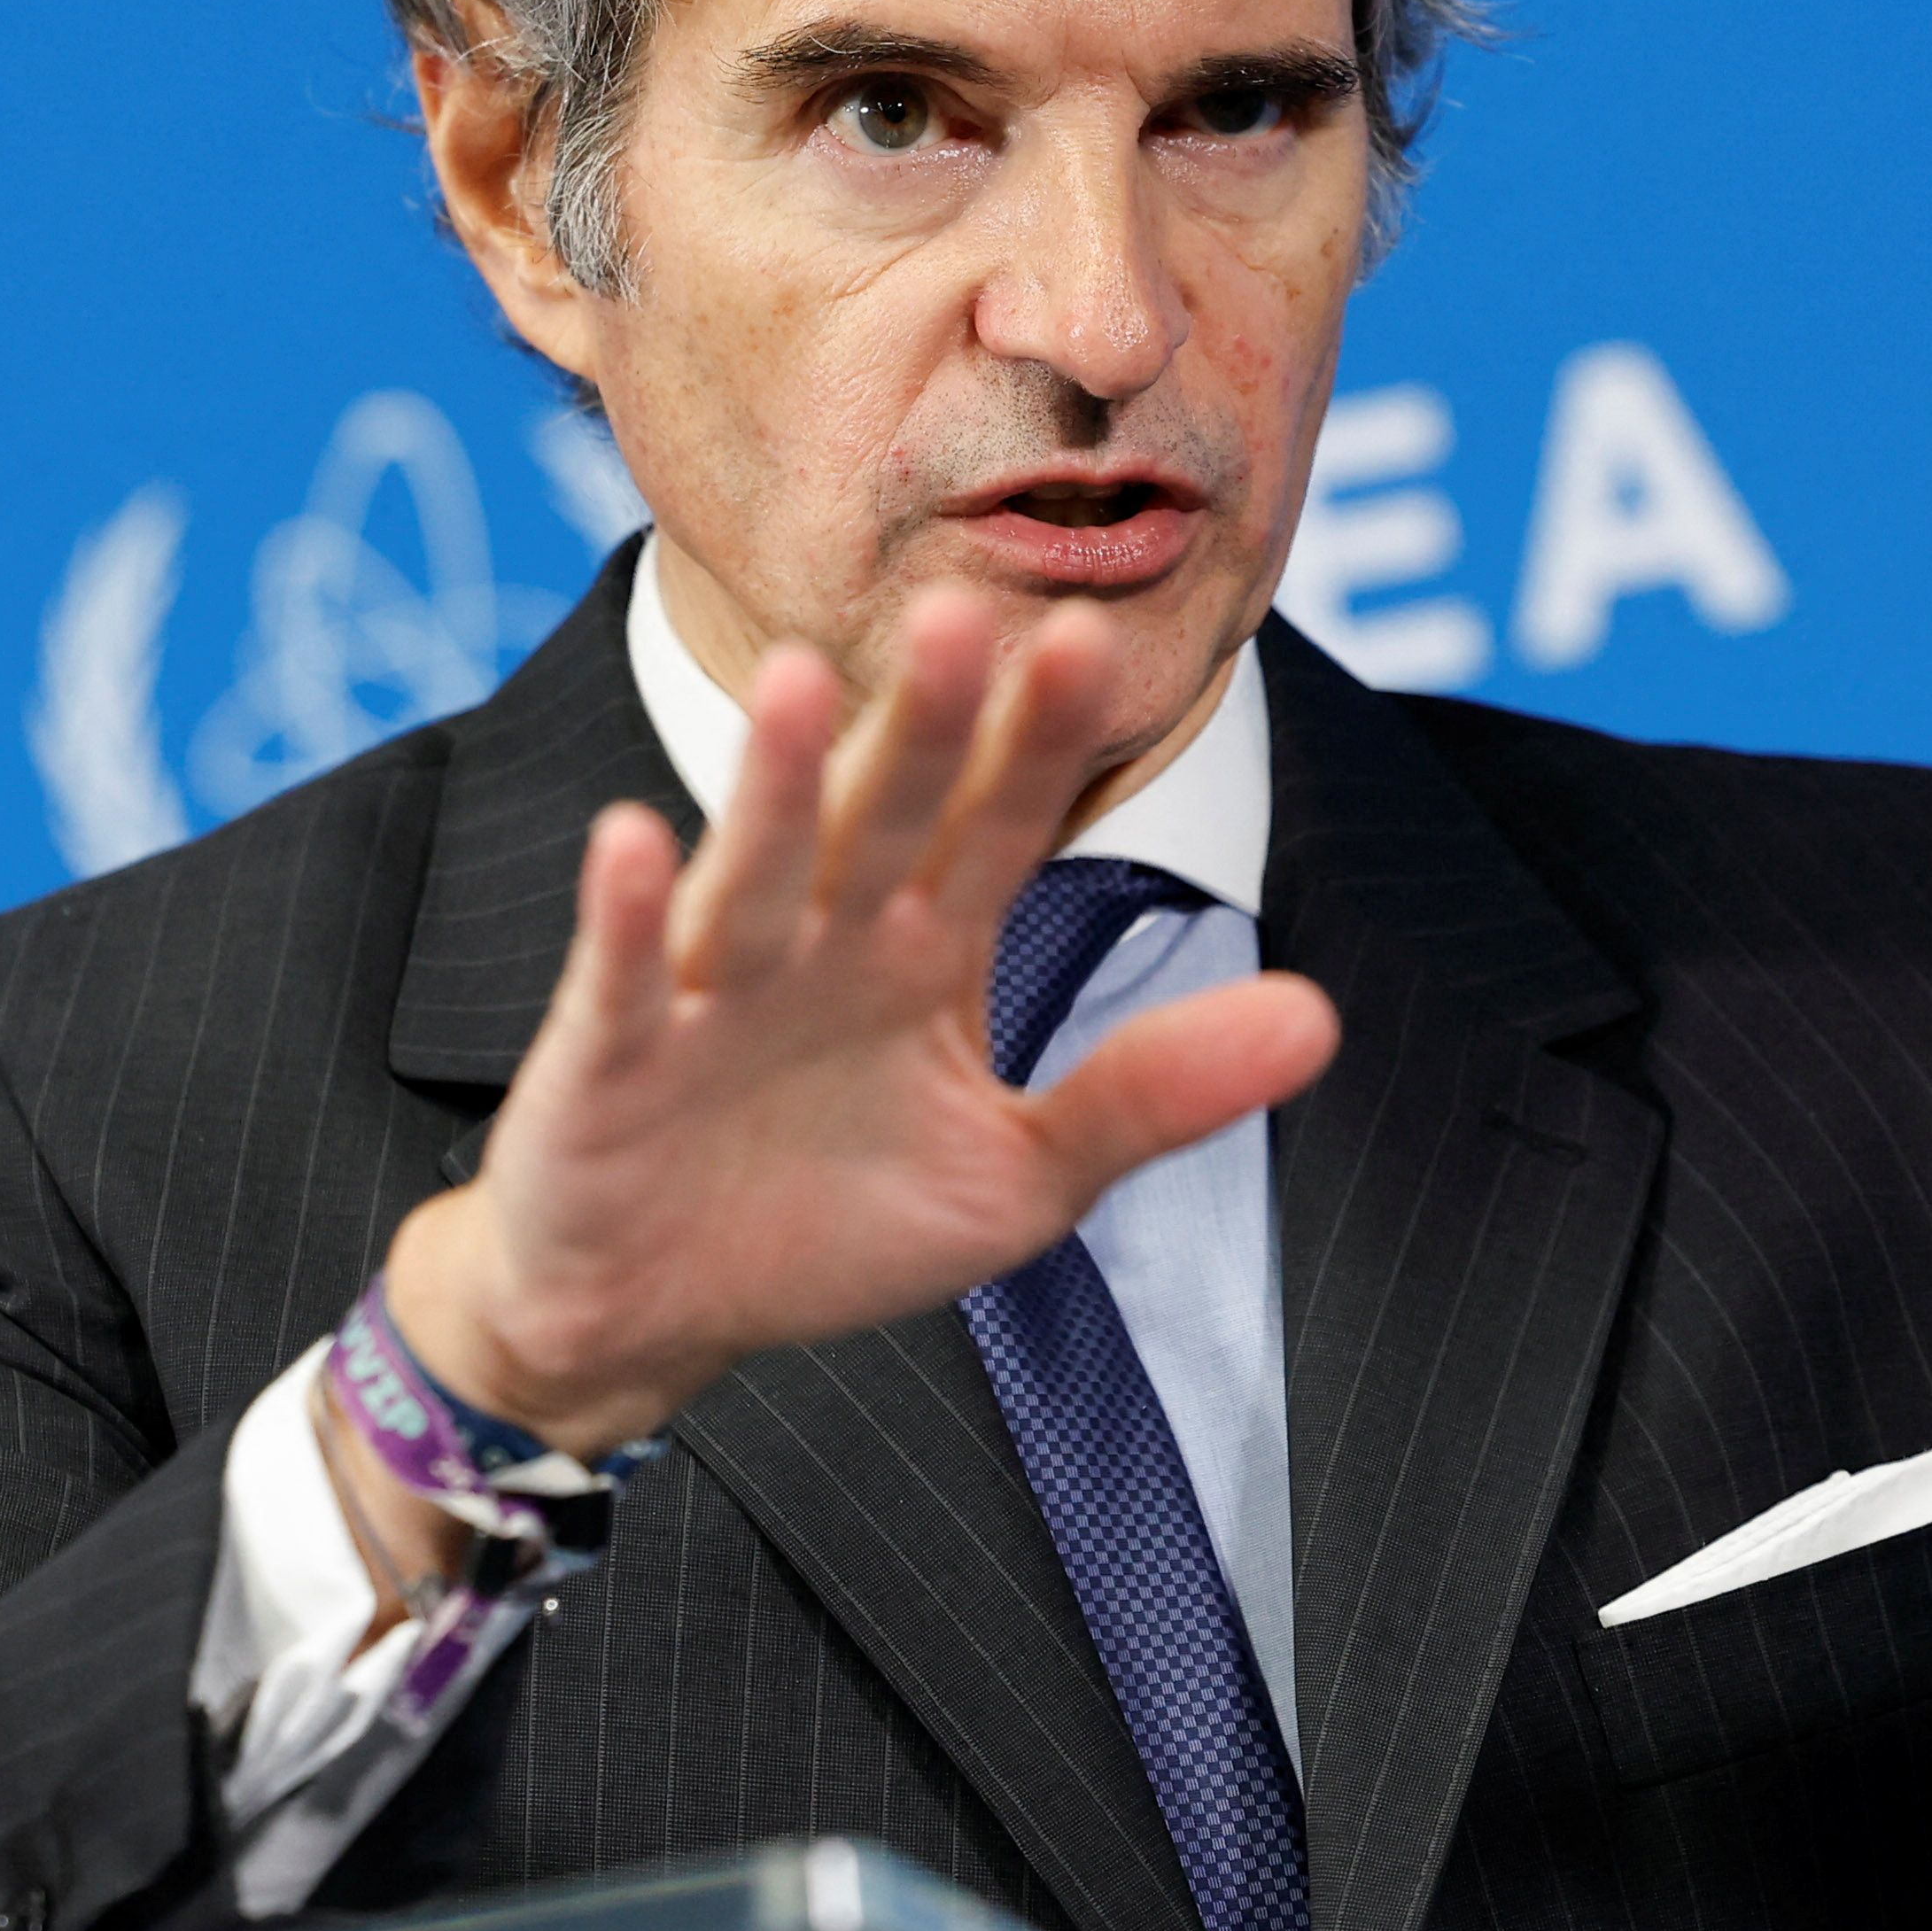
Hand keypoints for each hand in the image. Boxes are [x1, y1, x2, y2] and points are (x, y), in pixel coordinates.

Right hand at [370, 589, 1340, 1465]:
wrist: (654, 1315)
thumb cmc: (829, 1225)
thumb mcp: (1019, 1175)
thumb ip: (1152, 1092)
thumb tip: (1322, 1019)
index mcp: (924, 950)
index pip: (998, 826)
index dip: (1038, 743)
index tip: (1094, 640)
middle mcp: (823, 941)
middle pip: (882, 816)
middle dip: (923, 725)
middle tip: (966, 615)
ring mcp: (712, 989)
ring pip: (754, 870)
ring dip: (773, 781)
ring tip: (795, 679)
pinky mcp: (608, 1056)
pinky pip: (624, 978)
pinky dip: (628, 915)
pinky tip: (633, 840)